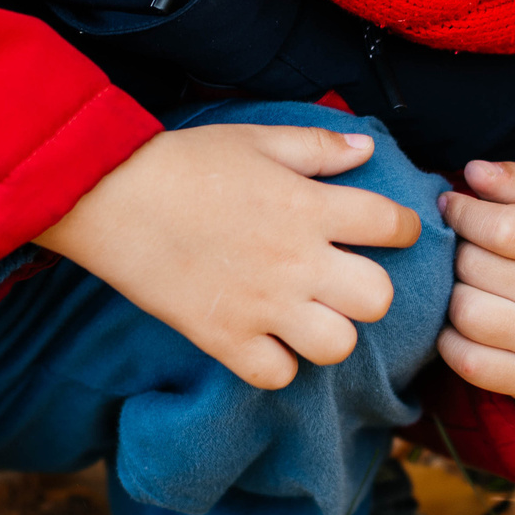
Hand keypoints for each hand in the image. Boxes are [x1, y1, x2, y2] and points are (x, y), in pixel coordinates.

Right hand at [35, 124, 421, 390]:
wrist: (111, 196)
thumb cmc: (185, 162)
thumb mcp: (257, 139)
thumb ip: (317, 147)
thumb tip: (367, 150)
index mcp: (308, 207)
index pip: (391, 225)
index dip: (403, 227)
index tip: (392, 230)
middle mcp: (295, 261)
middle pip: (378, 299)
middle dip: (371, 291)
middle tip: (346, 280)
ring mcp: (261, 306)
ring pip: (337, 346)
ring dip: (330, 332)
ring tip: (310, 316)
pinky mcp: (224, 338)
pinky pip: (277, 375)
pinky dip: (278, 364)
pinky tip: (267, 339)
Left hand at [435, 160, 514, 400]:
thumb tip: (473, 171)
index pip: (501, 227)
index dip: (463, 213)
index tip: (451, 207)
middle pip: (474, 267)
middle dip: (460, 253)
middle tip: (469, 253)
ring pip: (463, 311)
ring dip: (454, 295)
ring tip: (470, 287)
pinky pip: (464, 359)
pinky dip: (450, 339)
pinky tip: (464, 324)